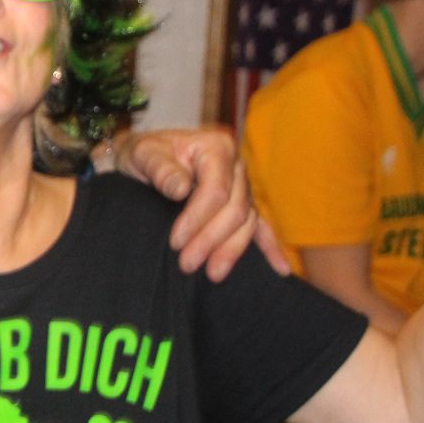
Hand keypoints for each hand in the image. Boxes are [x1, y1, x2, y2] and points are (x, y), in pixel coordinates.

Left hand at [113, 127, 285, 280]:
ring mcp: (242, 186)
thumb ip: (160, 169)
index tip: (176, 242)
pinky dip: (270, 247)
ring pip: (247, 222)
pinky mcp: (242, 203)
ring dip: (231, 250)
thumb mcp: (143, 154)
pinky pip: (260, 226)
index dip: (197, 219)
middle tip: (187, 264)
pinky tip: (280, 269)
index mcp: (216, 148)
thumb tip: (181, 189)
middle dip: (211, 240)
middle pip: (235, 210)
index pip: (216, 191)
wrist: (145, 158)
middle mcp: (236, 166)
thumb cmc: (144, 154)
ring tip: (213, 274)